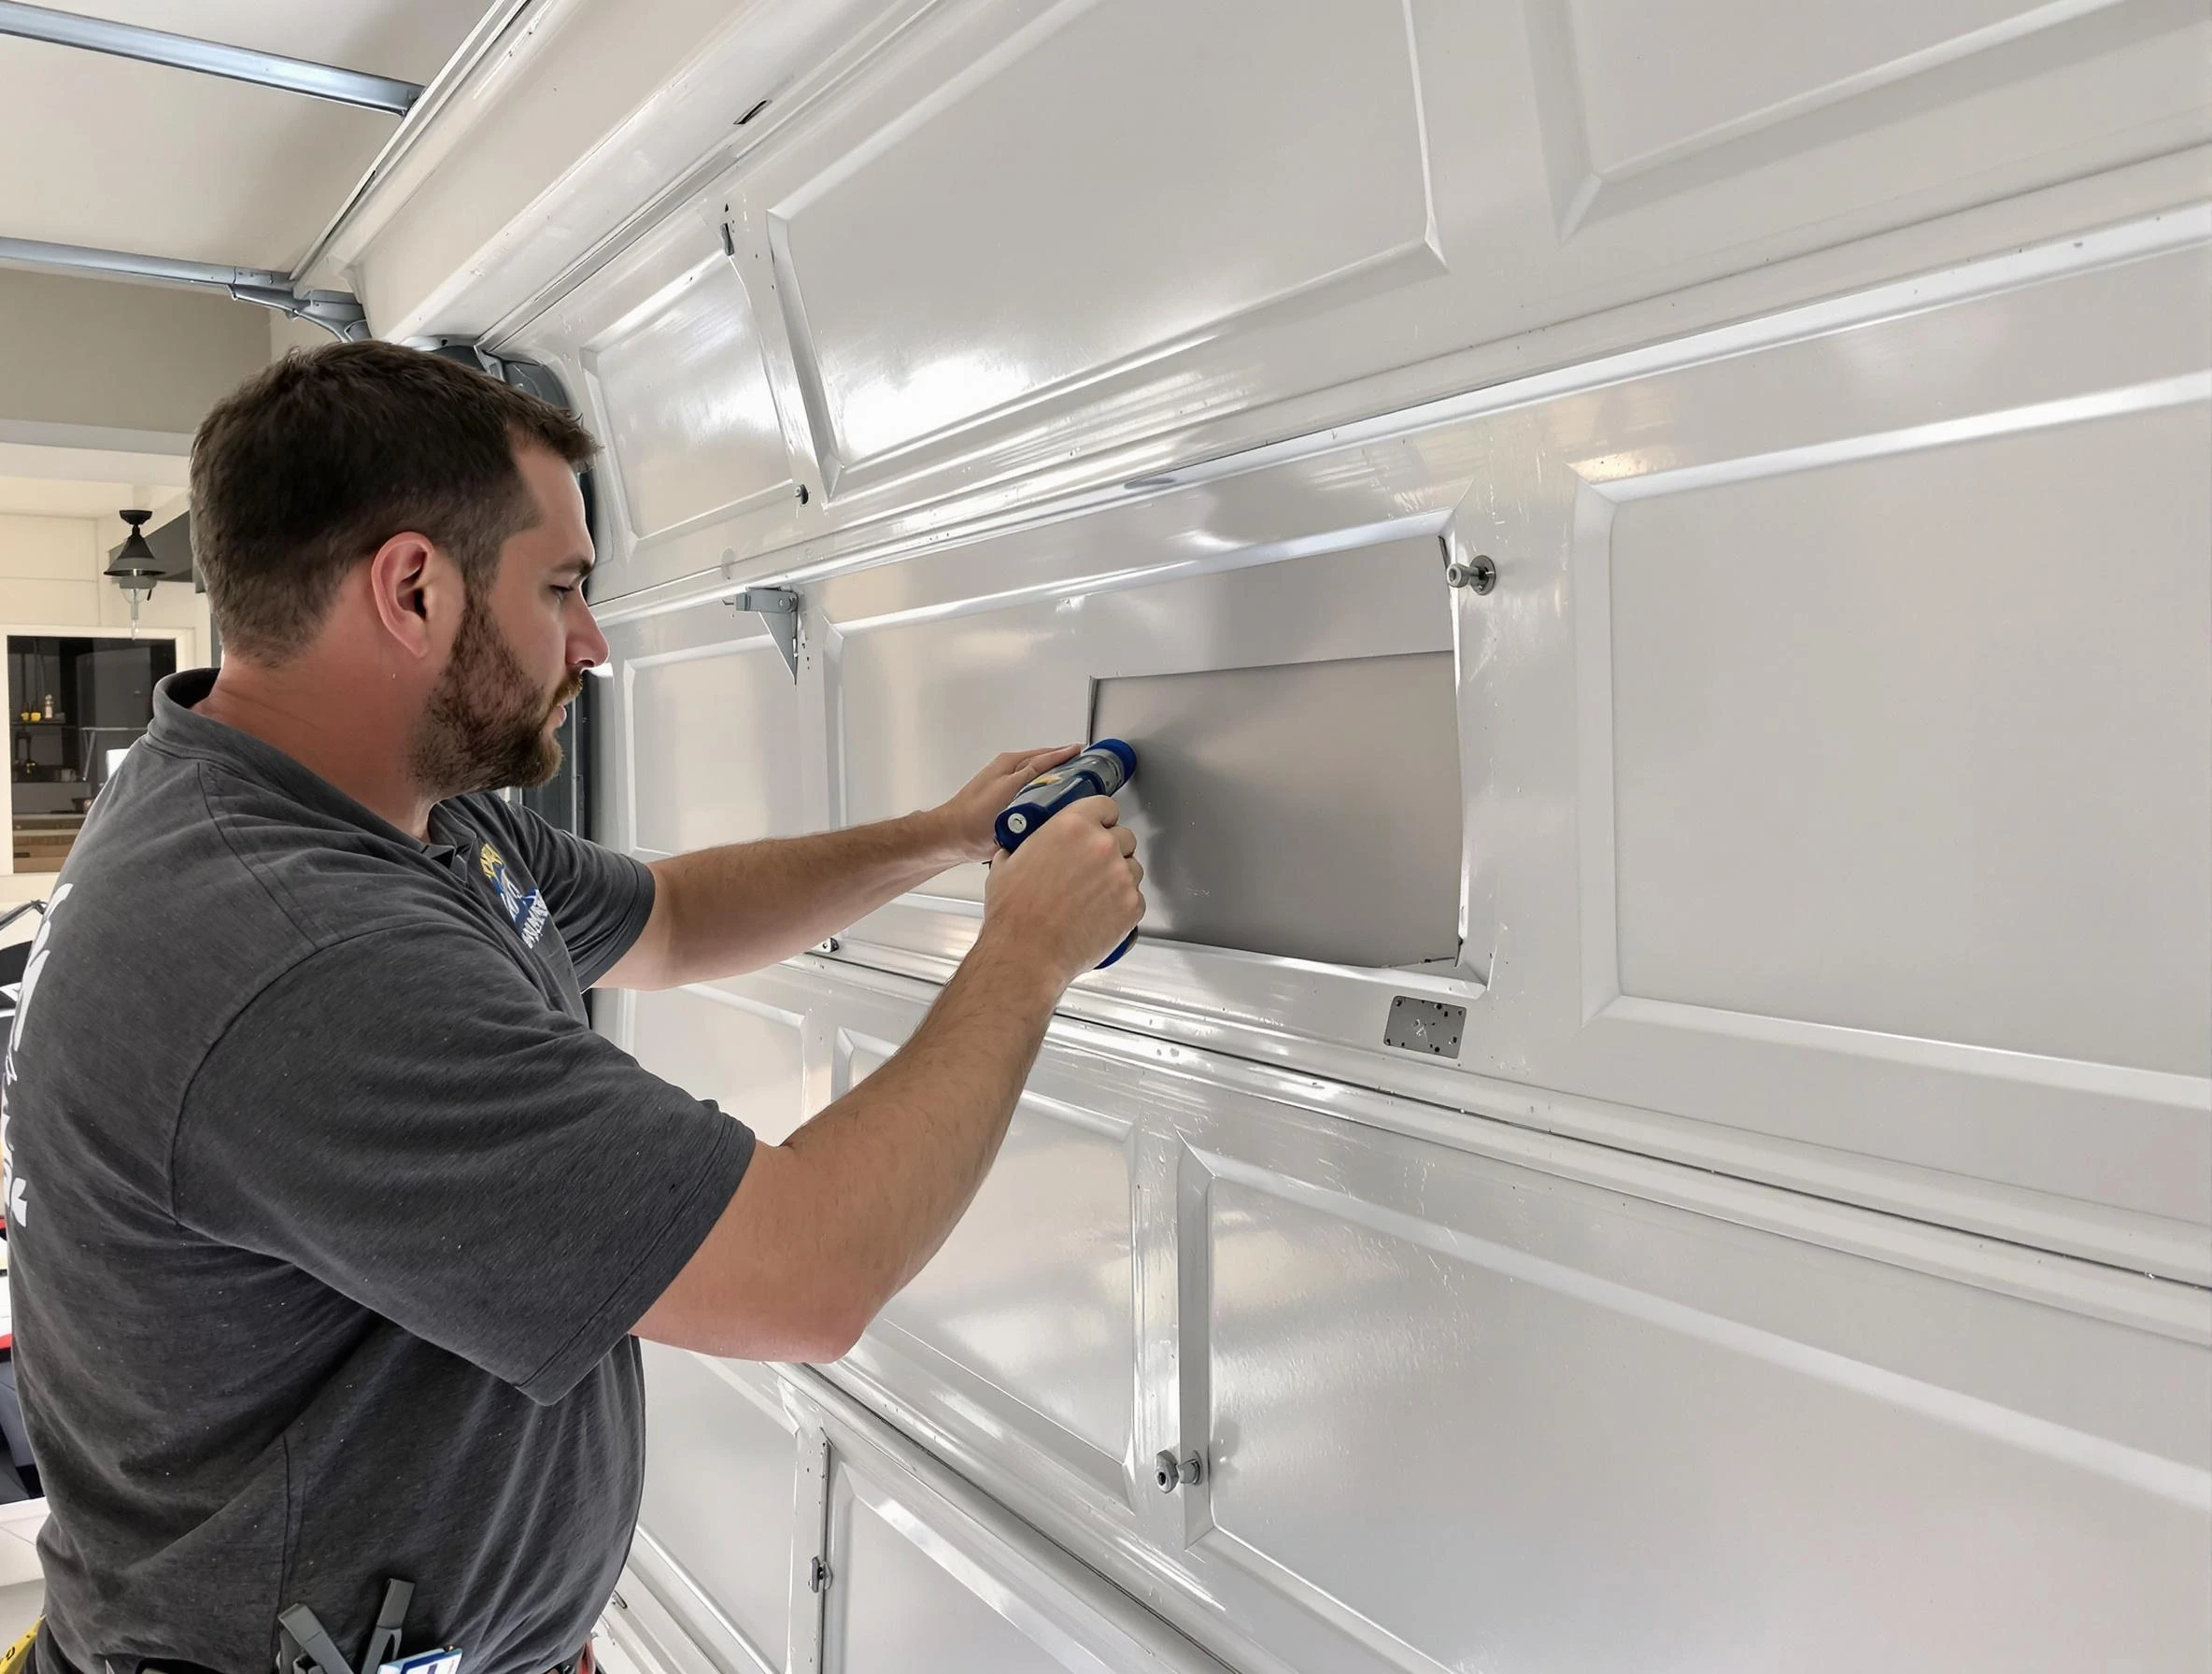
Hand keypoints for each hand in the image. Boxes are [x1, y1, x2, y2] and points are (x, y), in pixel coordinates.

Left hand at [921, 745, 1082, 865]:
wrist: (953, 837)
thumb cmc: (973, 816)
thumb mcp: (1008, 789)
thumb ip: (1031, 773)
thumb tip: (1054, 761)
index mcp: (1011, 764)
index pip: (1047, 755)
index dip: (1067, 754)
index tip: (1084, 752)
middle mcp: (1011, 773)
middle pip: (1046, 766)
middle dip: (1065, 767)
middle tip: (1087, 772)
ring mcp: (1009, 789)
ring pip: (1041, 782)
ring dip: (1057, 784)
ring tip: (1076, 790)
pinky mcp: (1008, 806)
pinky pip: (1034, 796)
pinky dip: (1046, 798)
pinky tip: (1053, 809)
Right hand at [977, 796, 1143, 992]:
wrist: (1026, 954)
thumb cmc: (1014, 914)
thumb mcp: (1006, 863)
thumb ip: (1024, 845)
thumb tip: (1023, 846)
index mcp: (1072, 826)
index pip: (1105, 806)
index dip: (1101, 818)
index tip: (1097, 826)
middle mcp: (1102, 846)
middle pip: (1124, 836)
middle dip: (1111, 849)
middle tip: (1091, 868)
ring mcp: (1121, 876)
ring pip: (1133, 867)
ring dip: (1119, 876)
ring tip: (1094, 895)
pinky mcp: (1132, 906)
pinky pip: (1136, 897)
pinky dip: (1123, 904)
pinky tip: (1101, 914)